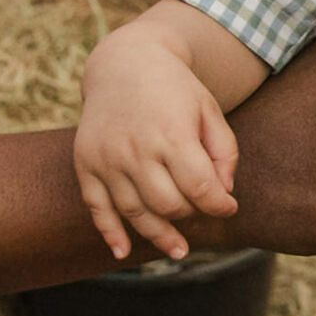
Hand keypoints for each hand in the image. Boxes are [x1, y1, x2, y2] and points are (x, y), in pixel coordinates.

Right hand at [76, 49, 239, 261]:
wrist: (125, 62)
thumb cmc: (176, 89)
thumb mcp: (209, 110)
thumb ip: (224, 151)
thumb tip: (224, 192)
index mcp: (173, 134)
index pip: (200, 187)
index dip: (219, 205)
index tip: (229, 208)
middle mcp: (137, 149)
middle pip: (168, 204)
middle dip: (191, 214)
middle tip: (201, 209)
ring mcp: (107, 158)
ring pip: (135, 212)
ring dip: (158, 234)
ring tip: (179, 249)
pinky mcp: (86, 163)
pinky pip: (96, 207)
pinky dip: (109, 232)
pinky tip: (123, 252)